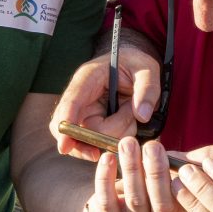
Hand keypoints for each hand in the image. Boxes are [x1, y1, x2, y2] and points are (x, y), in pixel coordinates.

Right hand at [50, 46, 160, 160]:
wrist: (134, 67)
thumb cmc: (136, 64)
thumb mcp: (147, 69)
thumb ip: (147, 89)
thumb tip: (141, 116)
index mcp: (88, 78)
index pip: (72, 102)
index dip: (66, 124)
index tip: (64, 147)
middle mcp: (81, 98)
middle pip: (78, 129)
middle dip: (106, 133)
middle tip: (131, 118)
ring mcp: (85, 114)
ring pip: (91, 140)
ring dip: (117, 134)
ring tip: (132, 113)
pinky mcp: (92, 125)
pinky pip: (95, 143)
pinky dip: (113, 142)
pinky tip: (126, 128)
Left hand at [86, 141, 212, 211]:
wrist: (113, 205)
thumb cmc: (153, 182)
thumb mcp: (180, 171)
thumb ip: (204, 162)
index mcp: (180, 209)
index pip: (188, 200)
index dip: (187, 184)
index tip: (186, 162)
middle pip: (159, 199)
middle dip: (156, 171)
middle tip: (153, 145)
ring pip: (134, 197)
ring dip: (131, 169)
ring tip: (128, 143)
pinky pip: (107, 201)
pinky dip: (105, 179)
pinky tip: (107, 158)